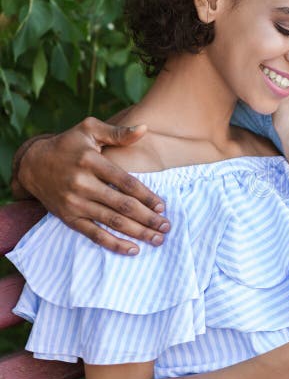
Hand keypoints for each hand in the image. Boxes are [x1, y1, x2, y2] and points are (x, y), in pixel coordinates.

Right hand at [17, 117, 169, 254]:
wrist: (31, 164)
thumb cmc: (68, 144)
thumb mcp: (89, 129)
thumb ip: (118, 133)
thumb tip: (145, 129)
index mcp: (91, 161)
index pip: (125, 182)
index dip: (146, 196)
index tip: (162, 206)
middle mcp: (82, 184)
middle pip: (122, 205)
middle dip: (147, 218)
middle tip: (166, 226)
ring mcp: (75, 203)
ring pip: (112, 222)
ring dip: (137, 232)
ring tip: (158, 239)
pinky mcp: (69, 218)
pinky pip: (94, 235)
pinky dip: (114, 244)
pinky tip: (133, 249)